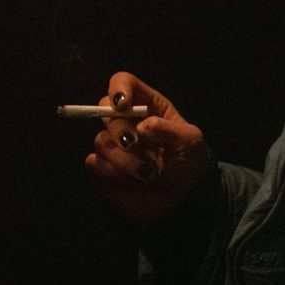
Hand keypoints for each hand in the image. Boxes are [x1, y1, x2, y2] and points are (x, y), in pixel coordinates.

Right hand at [85, 71, 209, 224]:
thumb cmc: (189, 164)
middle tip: (136, 145)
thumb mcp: (190, 142)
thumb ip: (169, 129)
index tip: (122, 105)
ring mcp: (113, 145)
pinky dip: (111, 173)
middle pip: (105, 108)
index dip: (118, 88)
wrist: (185, 202)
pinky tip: (130, 182)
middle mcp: (126, 121)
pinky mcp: (103, 170)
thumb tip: (143, 127)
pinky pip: (94, 163)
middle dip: (120, 129)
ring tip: (148, 174)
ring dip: (124, 160)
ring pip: (100, 140)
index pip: (123, 82)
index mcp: (147, 106)